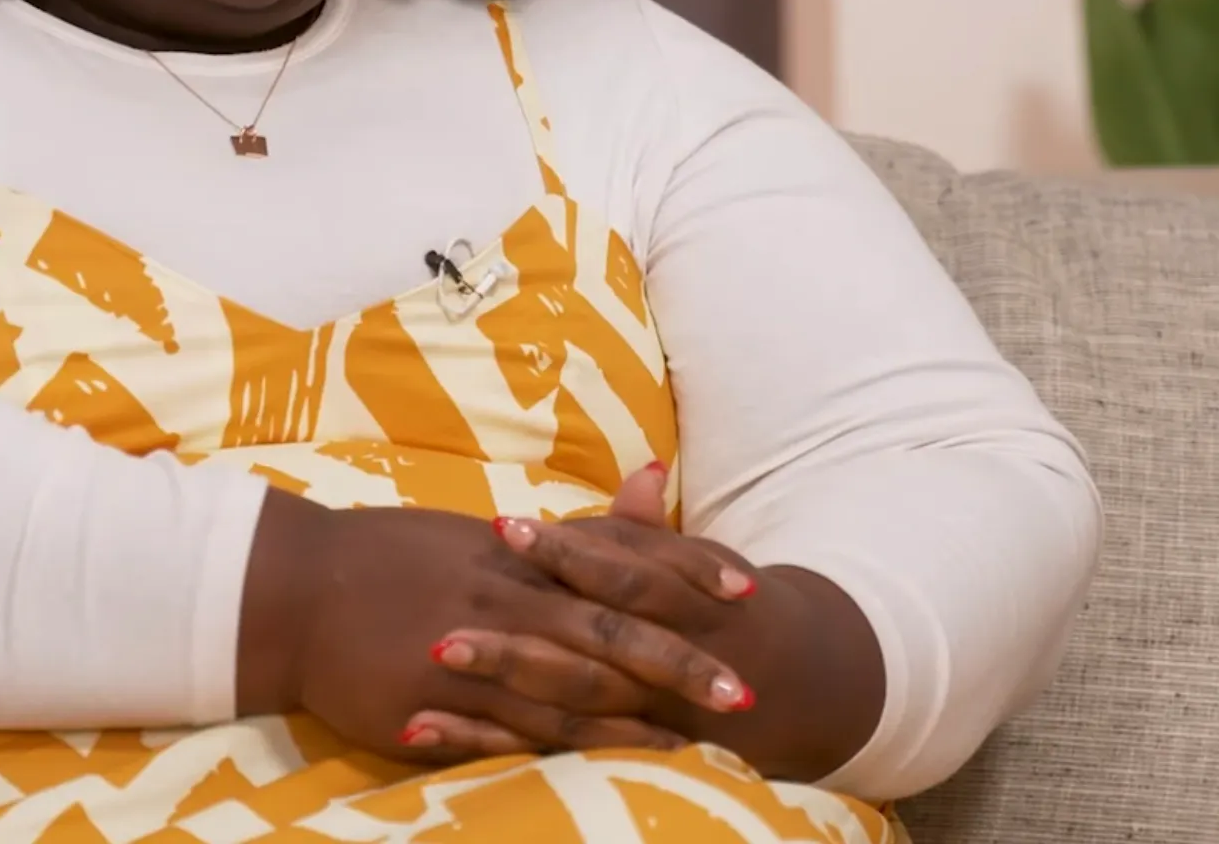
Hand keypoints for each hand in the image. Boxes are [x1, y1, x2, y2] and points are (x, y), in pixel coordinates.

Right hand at [235, 487, 752, 764]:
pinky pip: (502, 731)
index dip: (685, 576)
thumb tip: (633, 492)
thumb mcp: (477, 537)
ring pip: (565, 689)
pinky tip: (594, 770)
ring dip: (631, 721)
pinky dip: (552, 750)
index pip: (618, 560)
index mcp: (518, 554)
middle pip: (609, 633)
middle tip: (744, 695)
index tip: (748, 591)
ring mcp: (469, 651)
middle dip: (679, 666)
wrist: (296, 585)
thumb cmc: (389, 556)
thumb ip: (557, 535)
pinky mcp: (432, 701)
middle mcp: (504, 597)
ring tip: (690, 747)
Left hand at [461, 463, 889, 781]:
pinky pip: (547, 749)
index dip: (568, 552)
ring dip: (502, 681)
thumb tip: (641, 469)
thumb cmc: (721, 610)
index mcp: (686, 601)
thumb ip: (653, 530)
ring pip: (570, 700)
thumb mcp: (700, 567)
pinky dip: (486, 742)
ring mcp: (642, 709)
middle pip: (592, 642)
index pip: (625, 572)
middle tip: (449, 617)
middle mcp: (666, 659)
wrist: (795, 686)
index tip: (504, 525)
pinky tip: (423, 730)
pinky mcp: (613, 746)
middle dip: (522, 630)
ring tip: (435, 656)